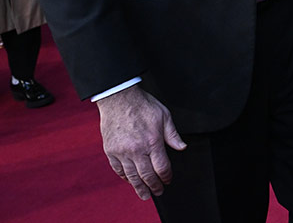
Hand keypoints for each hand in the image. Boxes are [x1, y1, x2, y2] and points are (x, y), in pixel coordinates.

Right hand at [97, 85, 186, 199]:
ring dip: (139, 187)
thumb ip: (172, 135)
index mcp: (152, 141)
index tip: (168, 180)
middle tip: (158, 192)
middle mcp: (136, 150)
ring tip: (144, 194)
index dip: (166, 176)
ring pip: (132, 176)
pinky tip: (130, 180)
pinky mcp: (110, 151)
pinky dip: (125, 177)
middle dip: (154, 186)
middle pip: (147, 175)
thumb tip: (182, 148)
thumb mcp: (164, 116)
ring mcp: (122, 151)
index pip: (161, 167)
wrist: (118, 98)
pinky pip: (118, 169)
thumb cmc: (143, 105)